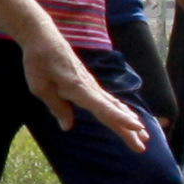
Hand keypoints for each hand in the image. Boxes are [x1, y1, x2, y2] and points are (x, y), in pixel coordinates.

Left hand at [19, 38, 148, 150]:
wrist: (42, 38)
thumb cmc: (39, 62)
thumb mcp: (41, 87)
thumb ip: (57, 107)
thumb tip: (68, 127)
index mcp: (79, 89)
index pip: (104, 107)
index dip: (120, 119)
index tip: (137, 127)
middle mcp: (90, 87)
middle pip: (113, 110)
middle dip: (129, 129)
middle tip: (143, 145)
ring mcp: (91, 84)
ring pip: (113, 105)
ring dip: (128, 120)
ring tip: (144, 134)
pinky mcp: (88, 82)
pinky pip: (108, 99)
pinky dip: (120, 109)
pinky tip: (126, 114)